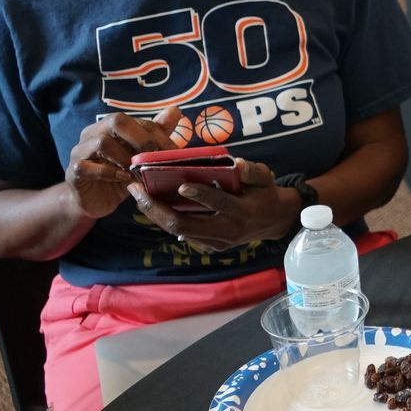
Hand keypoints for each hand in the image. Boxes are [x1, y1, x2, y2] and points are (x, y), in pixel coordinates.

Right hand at [65, 106, 182, 220]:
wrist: (95, 200)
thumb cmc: (119, 174)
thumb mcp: (140, 156)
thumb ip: (155, 135)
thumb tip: (174, 110)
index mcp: (110, 126)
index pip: (136, 121)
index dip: (157, 134)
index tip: (174, 152)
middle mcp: (93, 133)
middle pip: (116, 120)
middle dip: (141, 138)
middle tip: (154, 156)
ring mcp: (80, 151)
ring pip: (102, 142)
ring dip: (125, 157)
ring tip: (137, 170)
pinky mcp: (74, 171)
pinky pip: (87, 166)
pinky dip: (109, 172)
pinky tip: (123, 179)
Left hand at [140, 158, 297, 250]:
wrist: (274, 221)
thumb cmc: (265, 193)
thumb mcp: (265, 178)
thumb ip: (252, 171)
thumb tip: (237, 163)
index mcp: (242, 211)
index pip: (218, 204)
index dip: (199, 195)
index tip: (181, 184)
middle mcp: (227, 230)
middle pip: (184, 224)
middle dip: (156, 208)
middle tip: (137, 190)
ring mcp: (216, 242)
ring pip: (178, 231)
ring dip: (154, 214)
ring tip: (138, 195)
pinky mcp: (209, 246)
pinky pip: (182, 234)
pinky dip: (164, 220)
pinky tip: (152, 205)